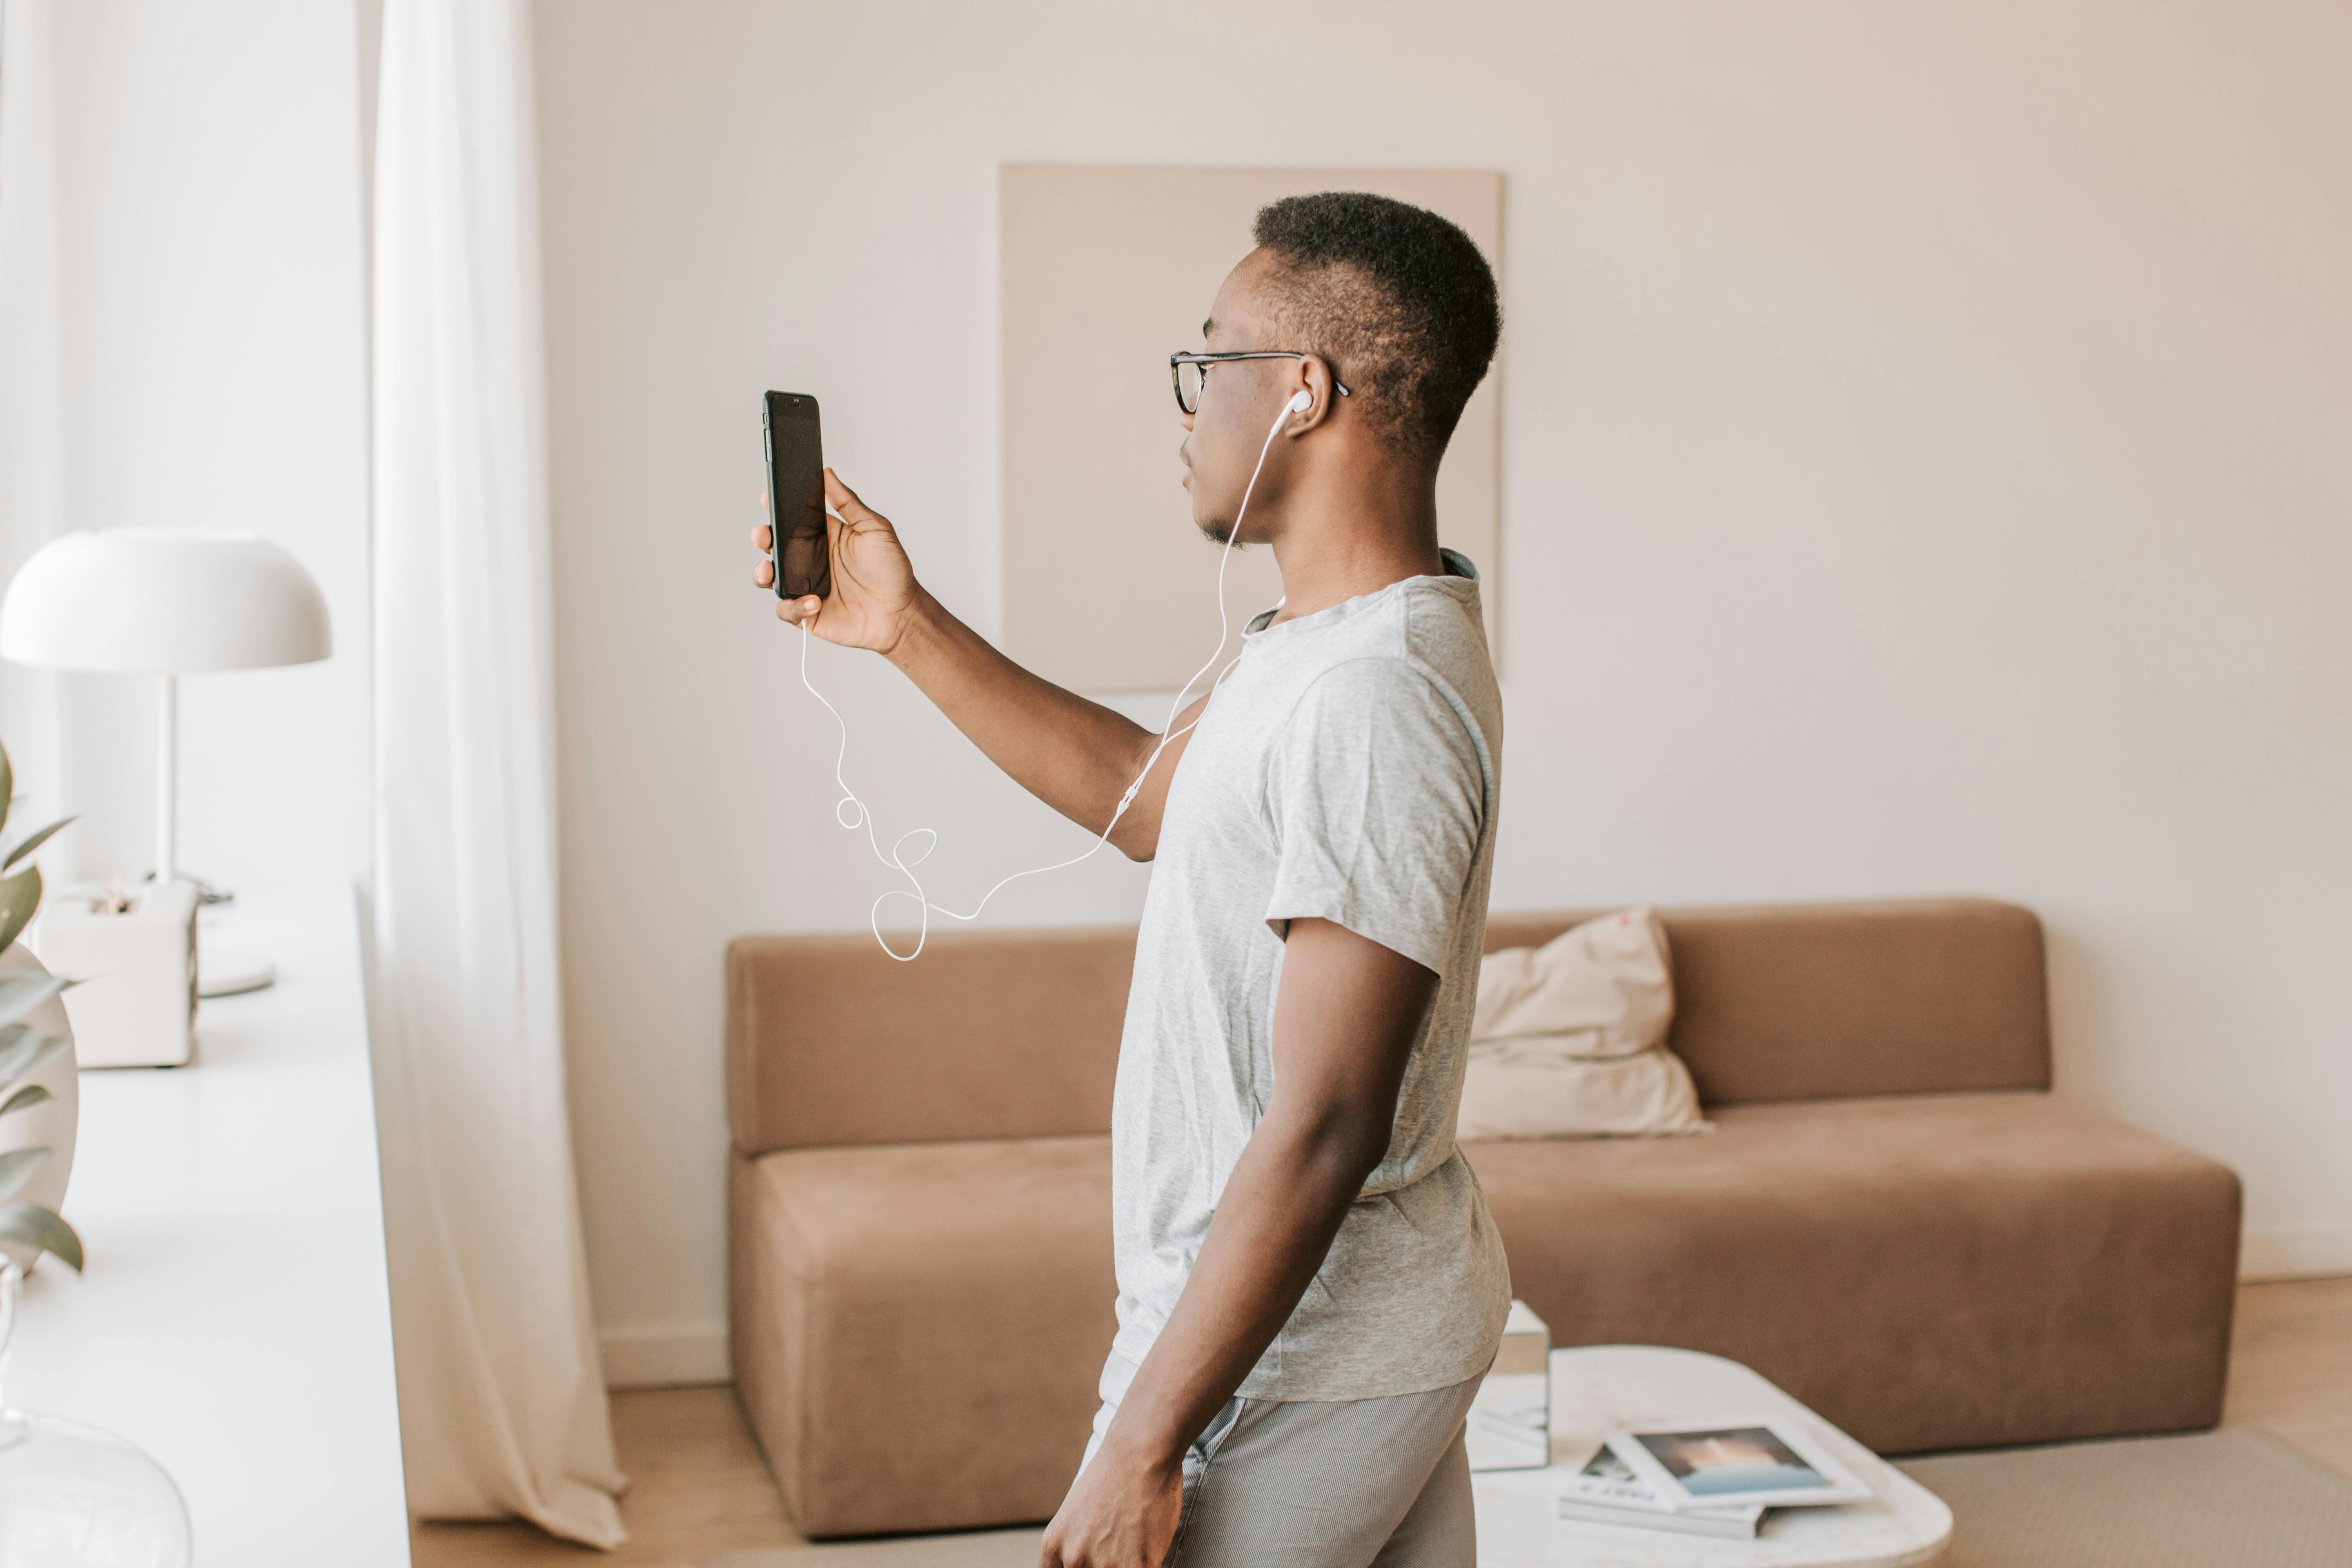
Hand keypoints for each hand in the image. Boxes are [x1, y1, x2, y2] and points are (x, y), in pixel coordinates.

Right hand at [751, 469, 922, 655]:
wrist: (902, 612)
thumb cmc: (892, 570)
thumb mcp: (874, 528)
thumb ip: (848, 502)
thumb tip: (827, 474)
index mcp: (823, 536)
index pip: (792, 518)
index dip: (776, 507)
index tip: (769, 498)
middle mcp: (810, 560)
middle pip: (774, 545)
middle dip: (762, 537)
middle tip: (764, 535)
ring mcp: (806, 586)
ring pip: (770, 578)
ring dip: (762, 573)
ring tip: (768, 571)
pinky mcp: (808, 613)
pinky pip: (787, 609)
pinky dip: (794, 606)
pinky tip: (813, 601)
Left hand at [1039, 1444, 1181, 1567]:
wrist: (1140, 1453)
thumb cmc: (1113, 1473)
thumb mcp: (1076, 1509)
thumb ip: (1076, 1539)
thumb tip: (1087, 1555)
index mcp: (1055, 1543)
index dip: (1074, 1567)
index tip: (1089, 1561)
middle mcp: (1074, 1558)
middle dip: (1103, 1563)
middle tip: (1116, 1543)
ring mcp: (1104, 1565)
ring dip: (1126, 1564)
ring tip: (1135, 1541)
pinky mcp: (1136, 1567)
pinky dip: (1148, 1563)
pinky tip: (1150, 1547)